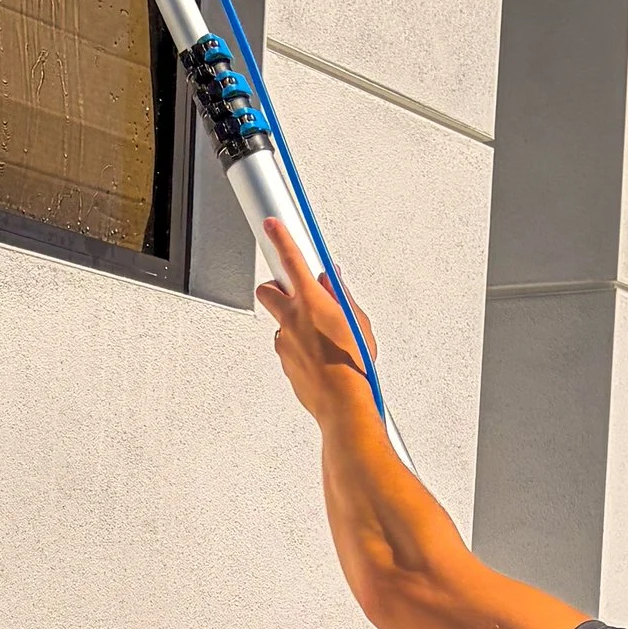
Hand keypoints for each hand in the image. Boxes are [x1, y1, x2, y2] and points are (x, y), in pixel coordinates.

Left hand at [255, 222, 377, 425]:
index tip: (272, 225)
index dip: (280, 237)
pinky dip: (298, 345)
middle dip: (277, 286)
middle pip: (268, 289)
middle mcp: (291, 318)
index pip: (292, 260)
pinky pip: (286, 344)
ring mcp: (283, 341)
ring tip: (318, 336)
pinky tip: (317, 355)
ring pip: (279, 320)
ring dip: (293, 321)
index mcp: (312, 302)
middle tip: (296, 292)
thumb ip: (342, 297)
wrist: (342, 403)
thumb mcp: (358, 322)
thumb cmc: (354, 365)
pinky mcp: (284, 360)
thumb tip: (332, 282)